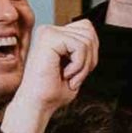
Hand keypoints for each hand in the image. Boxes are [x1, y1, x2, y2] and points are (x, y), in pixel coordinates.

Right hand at [1, 17, 99, 132]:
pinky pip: (80, 47)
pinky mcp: (49, 38)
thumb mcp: (76, 66)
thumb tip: (93, 37)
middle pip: (88, 31)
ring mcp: (48, 32)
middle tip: (74, 76)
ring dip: (83, 65)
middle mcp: (49, 31)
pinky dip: (79, 66)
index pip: (86, 28)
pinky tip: (65, 74)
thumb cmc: (53, 91)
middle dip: (89, 58)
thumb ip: (84, 49)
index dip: (90, 51)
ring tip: (69, 77)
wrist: (38, 104)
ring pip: (86, 40)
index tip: (78, 70)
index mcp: (54, 35)